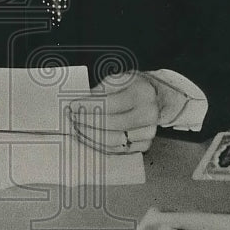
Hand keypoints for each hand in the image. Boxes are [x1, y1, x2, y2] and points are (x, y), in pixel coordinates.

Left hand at [67, 71, 189, 153]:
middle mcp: (149, 114)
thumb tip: (78, 104)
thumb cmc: (134, 86)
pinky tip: (88, 137)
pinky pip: (117, 150)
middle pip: (111, 125)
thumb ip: (99, 91)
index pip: (109, 103)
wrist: (156, 97)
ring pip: (113, 141)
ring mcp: (149, 132)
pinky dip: (99, 145)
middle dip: (87, 123)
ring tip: (77, 128)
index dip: (88, 107)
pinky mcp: (145, 145)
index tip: (73, 106)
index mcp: (142, 93)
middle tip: (73, 118)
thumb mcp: (118, 79)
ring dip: (90, 136)